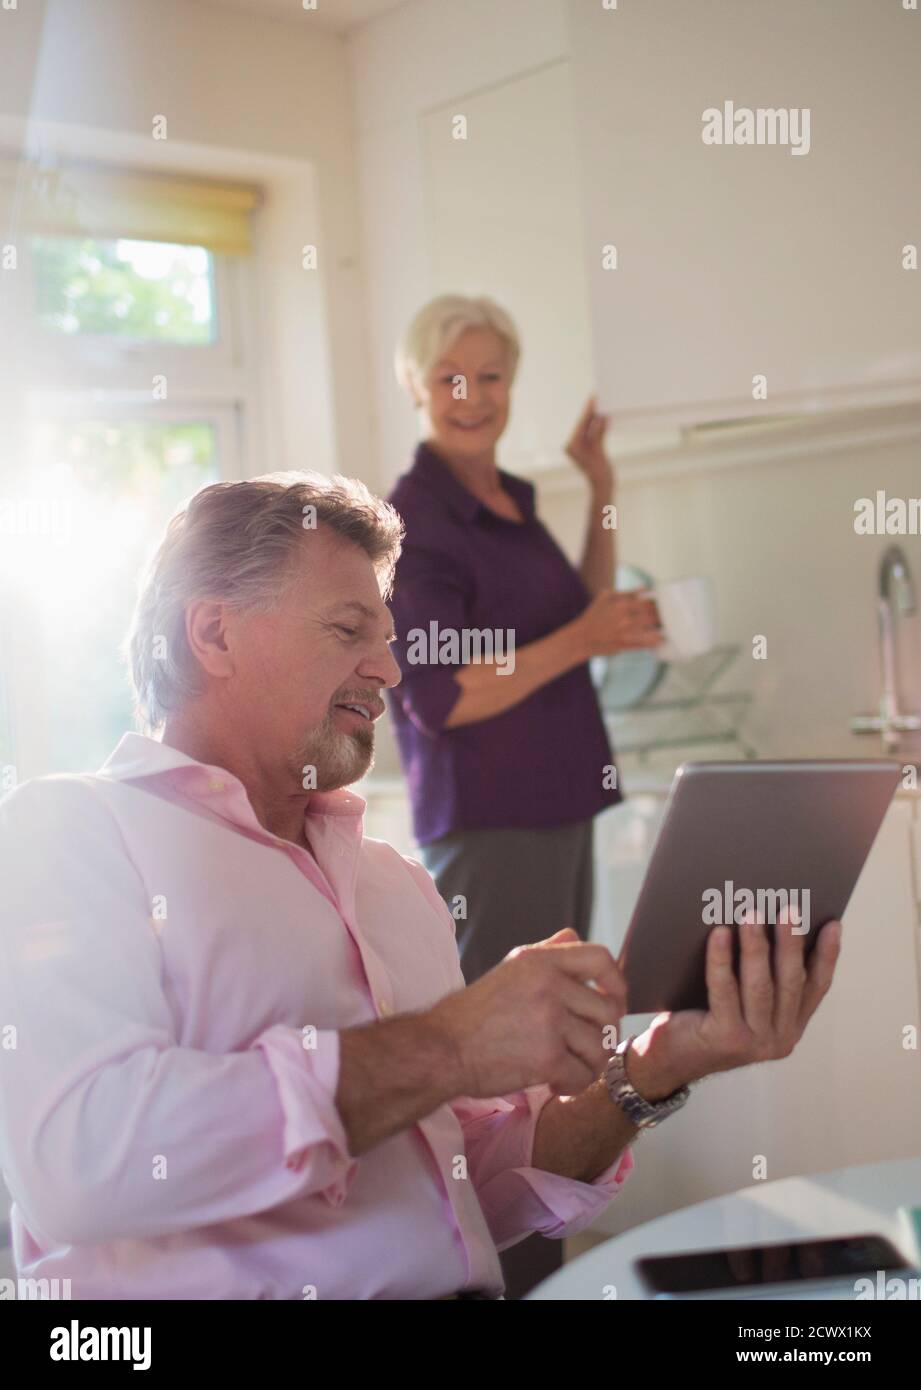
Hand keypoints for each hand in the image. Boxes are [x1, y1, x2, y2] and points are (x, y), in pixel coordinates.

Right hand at [429, 928, 626, 1098]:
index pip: (600, 958)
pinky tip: (554, 1083)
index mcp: (539, 961)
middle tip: (588, 1047)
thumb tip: (573, 935)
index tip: (616, 999)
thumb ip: (546, 953)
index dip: (617, 981)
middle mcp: (548, 985)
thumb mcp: (509, 970)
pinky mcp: (547, 1057)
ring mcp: (549, 1020)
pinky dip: (572, 1085)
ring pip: (600, 1046)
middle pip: (608, 1009)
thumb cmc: (473, 1014)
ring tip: (569, 1068)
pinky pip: (583, 1075)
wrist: (442, 1049)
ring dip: (589, 1064)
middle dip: (604, 1034)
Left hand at [565, 395, 613, 491]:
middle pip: (583, 424)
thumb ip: (598, 433)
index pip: (581, 424)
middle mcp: (573, 445)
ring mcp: (579, 447)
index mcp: (571, 445)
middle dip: (591, 411)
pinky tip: (604, 417)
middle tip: (598, 397)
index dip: (588, 410)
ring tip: (602, 404)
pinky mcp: (587, 448)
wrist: (602, 487)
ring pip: (588, 427)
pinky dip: (598, 426)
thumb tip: (601, 417)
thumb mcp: (599, 451)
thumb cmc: (599, 472)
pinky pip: (592, 433)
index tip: (593, 398)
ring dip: (595, 417)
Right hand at [576, 588, 662, 659]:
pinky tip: (661, 640)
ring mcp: (626, 632)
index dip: (660, 604)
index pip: (648, 602)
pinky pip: (645, 643)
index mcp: (621, 604)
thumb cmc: (594, 616)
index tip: (665, 605)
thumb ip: (626, 593)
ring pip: (652, 629)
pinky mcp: (625, 645)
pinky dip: (655, 641)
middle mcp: (625, 617)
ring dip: (661, 628)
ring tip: (667, 627)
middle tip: (668, 616)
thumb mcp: (606, 598)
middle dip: (663, 616)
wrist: (581, 638)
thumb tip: (644, 588)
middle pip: (653, 615)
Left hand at [627, 913, 842, 1097]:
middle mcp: (779, 1038)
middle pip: (791, 983)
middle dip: (791, 943)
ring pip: (761, 986)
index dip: (827, 955)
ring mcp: (753, 1042)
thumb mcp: (742, 1001)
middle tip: (790, 908)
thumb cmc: (704, 1018)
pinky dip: (722, 960)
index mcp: (790, 1027)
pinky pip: (725, 991)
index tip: (832, 923)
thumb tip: (767, 919)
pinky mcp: (725, 1038)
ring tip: (752, 914)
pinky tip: (719, 934)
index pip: (816, 988)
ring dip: (757, 947)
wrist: (668, 1059)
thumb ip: (761, 976)